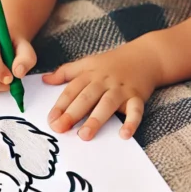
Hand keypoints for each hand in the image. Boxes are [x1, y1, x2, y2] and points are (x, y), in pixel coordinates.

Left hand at [42, 43, 160, 139]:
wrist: (145, 56)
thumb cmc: (112, 63)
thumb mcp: (87, 63)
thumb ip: (65, 72)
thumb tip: (45, 79)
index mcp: (89, 75)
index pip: (71, 90)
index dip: (60, 105)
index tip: (50, 120)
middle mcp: (104, 82)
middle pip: (86, 98)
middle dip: (72, 114)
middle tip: (59, 128)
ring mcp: (121, 89)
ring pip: (107, 104)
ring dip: (96, 119)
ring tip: (84, 135)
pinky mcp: (138, 96)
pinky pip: (136, 110)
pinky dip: (132, 122)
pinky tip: (124, 135)